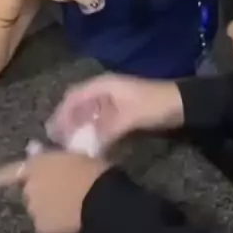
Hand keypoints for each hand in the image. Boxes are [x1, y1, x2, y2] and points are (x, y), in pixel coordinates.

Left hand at [0, 151, 108, 232]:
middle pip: (30, 189)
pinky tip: (70, 215)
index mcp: (38, 164)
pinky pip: (45, 222)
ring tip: (70, 202)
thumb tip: (31, 147)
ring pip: (38, 206)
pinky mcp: (42, 226)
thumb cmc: (89, 168)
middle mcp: (30, 186)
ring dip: (47, 204)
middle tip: (62, 187)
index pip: (12, 171)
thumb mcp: (72, 153)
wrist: (98, 198)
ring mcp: (34, 207)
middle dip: (40, 188)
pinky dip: (53, 220)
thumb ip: (47, 153)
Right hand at [46, 74, 183, 149]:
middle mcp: (104, 90)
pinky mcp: (122, 112)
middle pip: (79, 105)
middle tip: (57, 142)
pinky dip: (93, 131)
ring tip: (70, 146)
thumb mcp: (128, 118)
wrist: (182, 104)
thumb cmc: (154, 105)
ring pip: (89, 114)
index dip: (61, 113)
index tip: (51, 132)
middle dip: (67, 121)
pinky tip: (90, 145)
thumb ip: (105, 131)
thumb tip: (85, 147)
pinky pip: (101, 121)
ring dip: (80, 128)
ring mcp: (114, 101)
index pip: (74, 96)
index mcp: (103, 84)